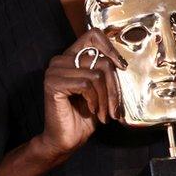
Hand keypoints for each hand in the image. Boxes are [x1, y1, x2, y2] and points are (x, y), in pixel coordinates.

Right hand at [39, 29, 126, 156]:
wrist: (66, 139)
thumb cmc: (84, 116)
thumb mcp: (100, 90)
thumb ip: (105, 72)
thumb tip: (122, 63)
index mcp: (71, 57)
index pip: (93, 35)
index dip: (111, 47)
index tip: (122, 66)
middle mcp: (61, 59)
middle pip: (100, 60)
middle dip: (113, 87)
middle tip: (115, 108)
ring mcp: (55, 70)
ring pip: (95, 74)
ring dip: (105, 98)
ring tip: (105, 113)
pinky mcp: (53, 83)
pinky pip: (85, 85)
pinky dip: (94, 100)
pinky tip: (92, 111)